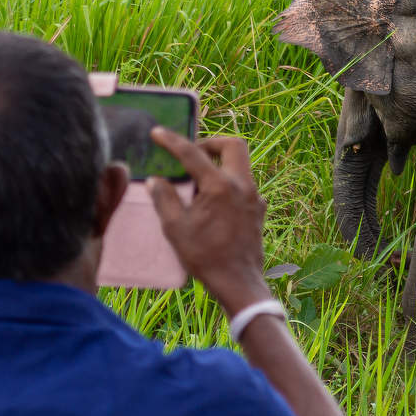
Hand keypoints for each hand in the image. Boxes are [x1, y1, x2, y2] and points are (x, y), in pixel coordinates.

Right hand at [147, 128, 272, 315]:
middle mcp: (242, 185)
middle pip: (233, 145)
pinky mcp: (259, 209)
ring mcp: (255, 196)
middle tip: (192, 154)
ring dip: (220, 165)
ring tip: (198, 184)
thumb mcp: (175, 228)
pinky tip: (213, 204)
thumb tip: (156, 180)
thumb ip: (164, 198)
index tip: (158, 132)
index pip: (192, 154)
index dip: (172, 141)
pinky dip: (228, 184)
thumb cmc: (205, 256)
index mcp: (220, 186)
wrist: (238, 282)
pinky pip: (244, 185)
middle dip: (211, 143)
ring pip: (241, 165)